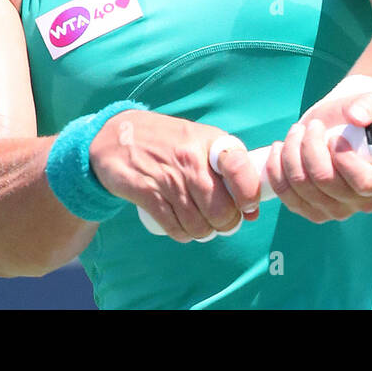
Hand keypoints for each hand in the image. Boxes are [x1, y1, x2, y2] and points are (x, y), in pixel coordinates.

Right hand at [87, 109, 262, 241]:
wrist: (118, 135)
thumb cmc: (170, 141)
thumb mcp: (201, 141)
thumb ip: (228, 170)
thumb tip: (253, 210)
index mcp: (210, 143)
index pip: (239, 168)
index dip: (248, 194)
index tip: (248, 206)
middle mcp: (191, 159)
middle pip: (220, 209)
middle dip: (226, 224)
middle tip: (223, 222)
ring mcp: (168, 178)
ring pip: (198, 224)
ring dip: (203, 232)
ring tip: (202, 224)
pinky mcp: (146, 193)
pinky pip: (174, 227)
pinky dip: (182, 234)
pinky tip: (182, 227)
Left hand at [258, 83, 371, 223]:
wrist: (339, 127)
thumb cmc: (358, 117)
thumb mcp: (368, 102)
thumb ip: (368, 105)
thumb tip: (357, 116)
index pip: (364, 183)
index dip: (345, 160)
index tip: (334, 137)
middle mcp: (363, 202)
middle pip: (327, 183)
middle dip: (311, 148)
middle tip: (312, 126)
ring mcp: (336, 211)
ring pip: (303, 188)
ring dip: (292, 154)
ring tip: (296, 132)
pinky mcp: (311, 211)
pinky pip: (287, 196)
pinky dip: (277, 170)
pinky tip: (279, 149)